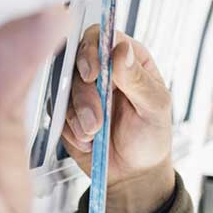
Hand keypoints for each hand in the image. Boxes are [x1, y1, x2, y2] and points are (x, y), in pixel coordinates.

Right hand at [60, 25, 175, 212]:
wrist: (133, 175)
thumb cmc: (151, 139)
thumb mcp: (155, 108)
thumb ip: (137, 79)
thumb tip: (121, 49)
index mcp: (128, 60)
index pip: (102, 37)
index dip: (92, 49)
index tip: (92, 73)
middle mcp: (103, 70)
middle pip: (76, 61)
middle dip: (84, 93)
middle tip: (96, 117)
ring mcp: (82, 90)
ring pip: (64, 88)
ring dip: (79, 115)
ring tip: (96, 133)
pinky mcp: (67, 111)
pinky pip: (58, 111)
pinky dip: (71, 128)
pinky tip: (88, 140)